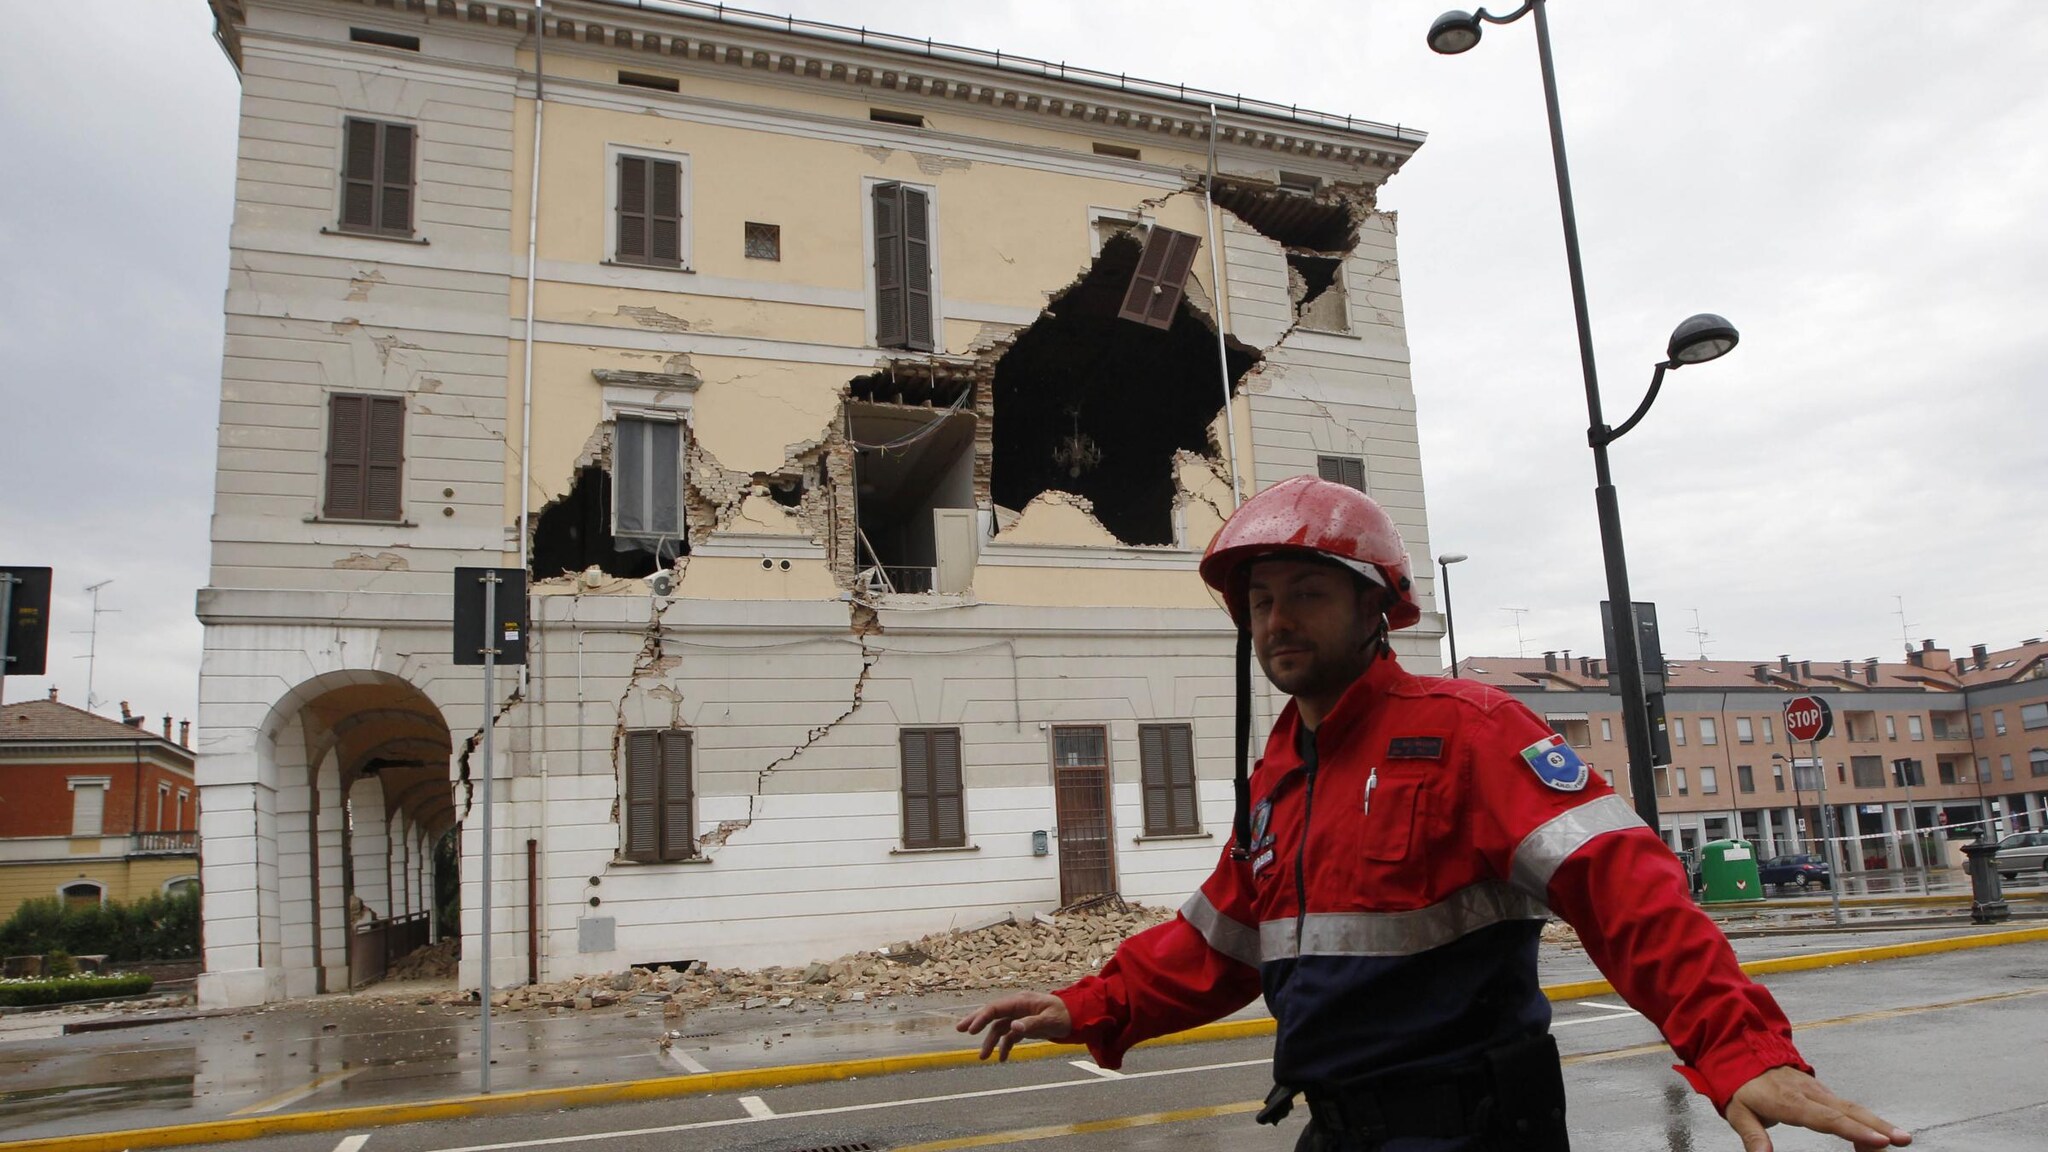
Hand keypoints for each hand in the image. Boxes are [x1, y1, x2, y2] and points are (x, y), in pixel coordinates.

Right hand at [955, 991, 1071, 1061]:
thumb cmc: (1064, 1015)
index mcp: (1021, 1001)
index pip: (995, 1008)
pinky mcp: (1023, 1026)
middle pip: (992, 1013)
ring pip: (998, 1027)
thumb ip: (1031, 1024)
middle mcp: (1017, 1007)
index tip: (970, 1030)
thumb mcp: (1050, 1020)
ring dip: (990, 1041)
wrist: (1077, 1016)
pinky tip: (1002, 1059)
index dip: (981, 1017)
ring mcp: (1019, 1016)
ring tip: (982, 1057)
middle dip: (975, 1021)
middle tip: (959, 1029)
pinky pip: (1009, 1036)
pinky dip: (1004, 1046)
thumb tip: (1013, 1028)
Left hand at [1725, 1067, 1910, 1150]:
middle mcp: (1810, 1094)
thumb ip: (1752, 1135)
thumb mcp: (1738, 1113)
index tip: (1878, 1140)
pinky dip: (1866, 1120)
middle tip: (1903, 1139)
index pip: (1826, 1118)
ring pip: (1852, 1107)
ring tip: (1900, 1139)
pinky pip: (1847, 1107)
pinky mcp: (1823, 1092)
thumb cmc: (1740, 1087)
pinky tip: (1876, 1136)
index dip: (1853, 1130)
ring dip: (1877, 1123)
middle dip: (1878, 1126)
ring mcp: (1819, 1091)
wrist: (1742, 1054)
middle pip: (1848, 1111)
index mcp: (1790, 1101)